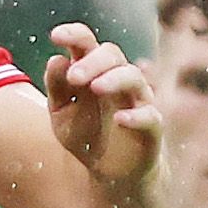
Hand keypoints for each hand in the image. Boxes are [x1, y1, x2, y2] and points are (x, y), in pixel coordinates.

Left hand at [43, 23, 163, 185]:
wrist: (108, 171)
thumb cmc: (86, 134)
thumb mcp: (62, 114)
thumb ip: (57, 89)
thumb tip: (56, 59)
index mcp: (93, 72)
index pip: (87, 44)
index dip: (75, 35)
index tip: (55, 36)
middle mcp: (118, 80)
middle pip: (112, 55)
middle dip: (93, 61)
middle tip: (74, 77)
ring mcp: (137, 101)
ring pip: (133, 78)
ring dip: (114, 79)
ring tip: (95, 87)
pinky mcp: (151, 126)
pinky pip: (150, 116)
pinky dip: (136, 116)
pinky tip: (120, 119)